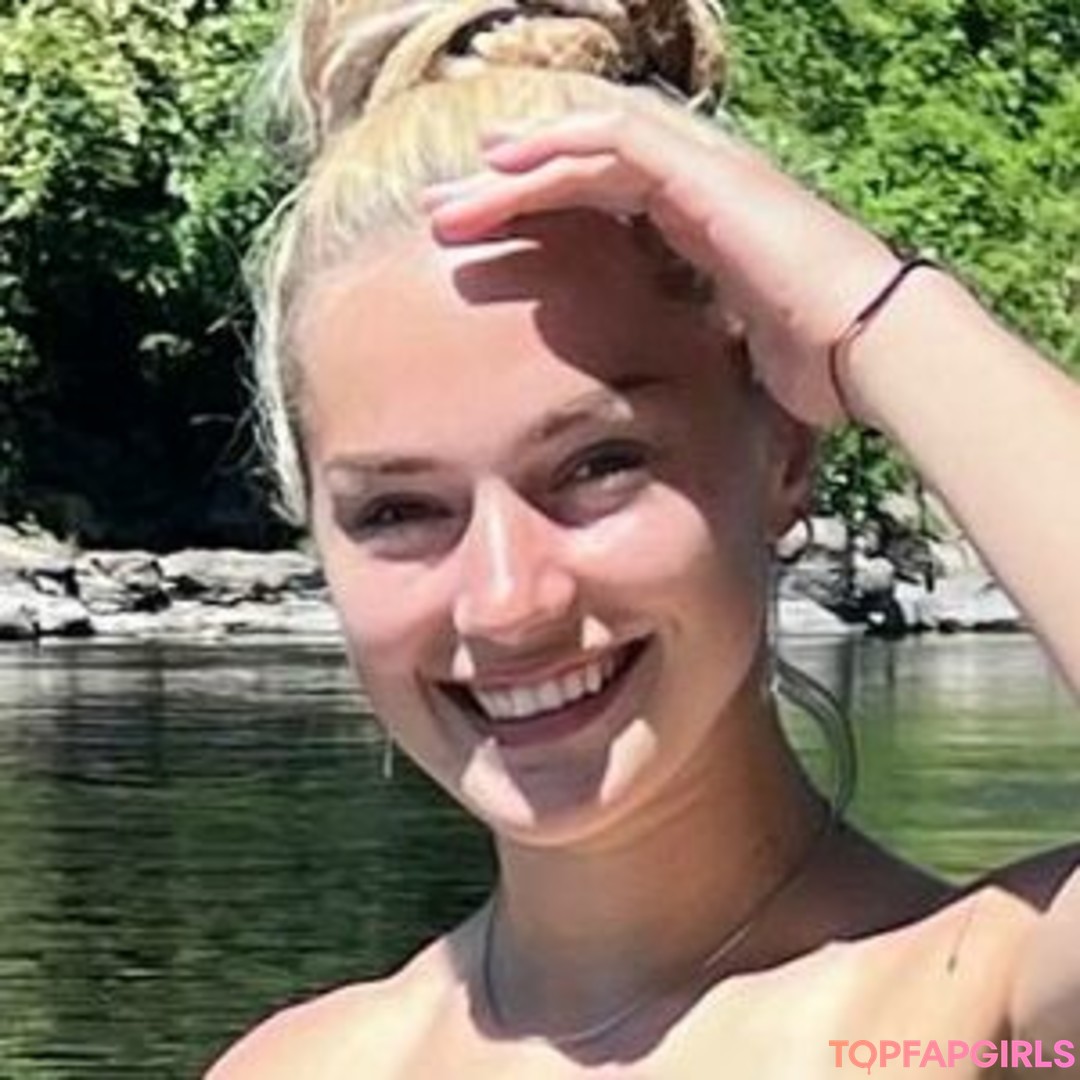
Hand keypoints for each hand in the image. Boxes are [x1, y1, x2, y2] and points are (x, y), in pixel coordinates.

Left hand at [424, 88, 899, 427]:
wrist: (870, 350)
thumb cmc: (812, 364)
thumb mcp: (725, 354)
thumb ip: (684, 344)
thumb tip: (654, 382)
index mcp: (696, 229)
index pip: (601, 204)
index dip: (539, 212)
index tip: (485, 239)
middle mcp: (698, 189)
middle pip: (583, 168)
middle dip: (509, 188)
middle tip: (446, 213)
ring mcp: (707, 174)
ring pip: (589, 146)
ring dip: (515, 169)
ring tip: (452, 198)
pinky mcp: (710, 176)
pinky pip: (620, 142)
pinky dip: (559, 149)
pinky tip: (504, 164)